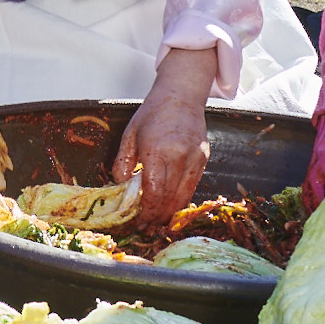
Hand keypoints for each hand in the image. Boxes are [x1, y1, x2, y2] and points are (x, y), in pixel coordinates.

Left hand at [115, 47, 217, 221]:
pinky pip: (192, 187)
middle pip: (169, 199)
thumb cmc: (153, 113)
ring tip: (157, 223)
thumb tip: (121, 187)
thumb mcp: (130, 135)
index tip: (139, 223)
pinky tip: (170, 207)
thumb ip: (124, 163)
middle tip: (146, 228)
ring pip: (183, 197)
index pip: (154, 192)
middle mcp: (180, 156)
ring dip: (170, 213)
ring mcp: (195, 158)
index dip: (146, 212)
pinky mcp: (203, 159)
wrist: (182, 95)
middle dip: (157, 218)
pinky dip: (180, 200)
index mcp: (158, 150)